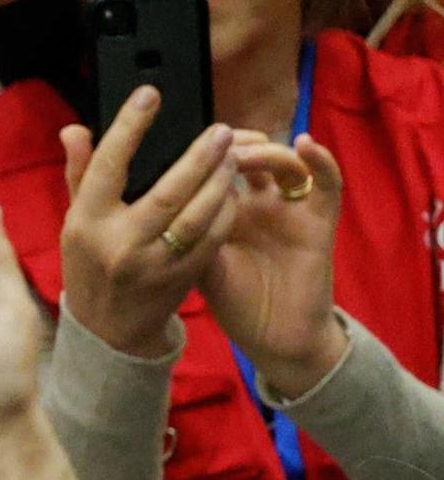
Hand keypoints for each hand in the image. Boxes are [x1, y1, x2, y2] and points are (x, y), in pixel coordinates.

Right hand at [60, 88, 238, 357]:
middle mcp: (120, 244)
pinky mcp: (183, 277)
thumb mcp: (75, 221)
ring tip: (232, 157)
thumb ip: (80, 173)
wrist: (109, 329)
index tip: (150, 94)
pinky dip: (226, 210)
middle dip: (198, 157)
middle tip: (221, 130)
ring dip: (220, 181)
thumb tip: (75, 129)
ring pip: (198, 215)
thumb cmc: (90, 264)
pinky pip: (214, 237)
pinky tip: (231, 191)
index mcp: (86, 223)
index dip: (129, 127)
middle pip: (167, 191)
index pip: (108, 166)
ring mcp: (154, 264)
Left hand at [201, 133, 346, 399]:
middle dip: (232, 144)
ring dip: (265, 151)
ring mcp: (291, 209)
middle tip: (215, 142)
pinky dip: (321, 160)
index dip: (202, 152)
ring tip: (243, 153)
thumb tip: (151, 193)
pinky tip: (305, 144)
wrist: (275, 337)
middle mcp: (260, 203)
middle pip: (250, 156)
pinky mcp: (320, 220)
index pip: (215, 167)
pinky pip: (328, 183)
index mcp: (227, 211)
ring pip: (285, 162)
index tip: (183, 145)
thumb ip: (183, 230)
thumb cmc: (234, 302)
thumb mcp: (198, 264)